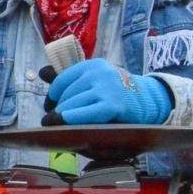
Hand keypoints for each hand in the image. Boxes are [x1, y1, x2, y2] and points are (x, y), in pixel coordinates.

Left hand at [43, 58, 173, 125]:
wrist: (151, 102)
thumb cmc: (117, 95)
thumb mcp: (94, 82)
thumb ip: (69, 79)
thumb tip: (42, 72)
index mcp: (92, 65)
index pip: (59, 83)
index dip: (52, 99)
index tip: (53, 109)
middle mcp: (98, 73)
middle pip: (63, 97)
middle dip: (58, 112)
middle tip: (61, 123)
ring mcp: (106, 87)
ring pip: (69, 107)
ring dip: (63, 121)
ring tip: (68, 127)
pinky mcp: (112, 105)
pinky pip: (82, 115)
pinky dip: (71, 121)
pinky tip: (67, 128)